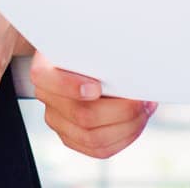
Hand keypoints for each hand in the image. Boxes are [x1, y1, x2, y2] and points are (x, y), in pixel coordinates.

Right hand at [29, 50, 156, 158]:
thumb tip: (129, 57)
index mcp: (44, 69)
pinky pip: (98, 149)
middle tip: (142, 99)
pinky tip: (136, 123)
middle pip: (82, 115)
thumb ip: (98, 47)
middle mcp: (47, 98)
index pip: (47, 80)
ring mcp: (57, 120)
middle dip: (121, 110)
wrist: (74, 57)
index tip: (96, 87)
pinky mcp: (71, 137)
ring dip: (127, 126)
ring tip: (145, 110)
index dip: (70, 87)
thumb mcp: (86, 39)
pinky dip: (123, 138)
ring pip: (93, 138)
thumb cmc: (84, 46)